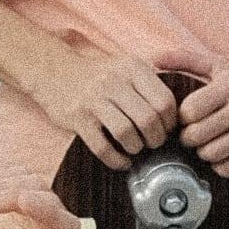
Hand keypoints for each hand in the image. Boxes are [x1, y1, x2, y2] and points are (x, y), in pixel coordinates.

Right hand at [41, 43, 177, 167]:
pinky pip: (102, 147)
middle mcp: (114, 81)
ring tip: (135, 149)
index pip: (165, 101)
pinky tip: (121, 161)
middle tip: (152, 143)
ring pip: (127, 134)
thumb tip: (176, 115)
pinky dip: (116, 160)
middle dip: (156, 139)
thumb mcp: (125, 67)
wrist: (52, 69)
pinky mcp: (78, 118)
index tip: (166, 130)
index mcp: (132, 68)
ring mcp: (94, 100)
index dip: (170, 122)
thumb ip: (149, 84)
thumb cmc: (96, 74)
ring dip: (136, 148)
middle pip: (149, 120)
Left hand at [178, 66, 228, 177]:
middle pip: (195, 136)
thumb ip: (186, 60)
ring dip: (204, 152)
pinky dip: (220, 164)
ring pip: (209, 154)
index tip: (189, 116)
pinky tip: (225, 153)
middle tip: (195, 133)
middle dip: (189, 137)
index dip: (182, 117)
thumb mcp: (222, 67)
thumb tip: (153, 57)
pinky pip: (226, 168)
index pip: (189, 110)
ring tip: (210, 143)